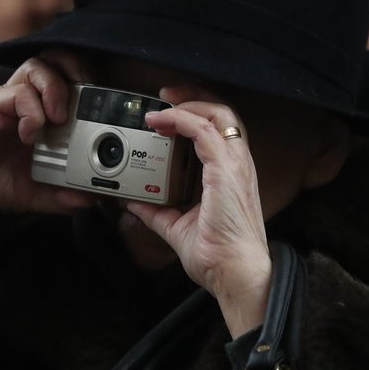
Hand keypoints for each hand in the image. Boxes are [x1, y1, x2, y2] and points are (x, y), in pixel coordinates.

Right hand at [0, 53, 94, 228]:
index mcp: (42, 115)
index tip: (107, 111)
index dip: (91, 88)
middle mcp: (26, 101)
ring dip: (56, 87)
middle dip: (79, 72)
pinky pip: (18, 93)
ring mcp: (8, 100)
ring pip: (38, 66)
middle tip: (90, 100)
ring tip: (61, 117)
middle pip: (58, 61)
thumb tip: (93, 199)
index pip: (72, 83)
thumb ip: (64, 194)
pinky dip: (32, 112)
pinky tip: (30, 135)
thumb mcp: (37, 193)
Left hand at [124, 86, 271, 336]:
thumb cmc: (218, 255)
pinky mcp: (225, 169)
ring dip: (187, 103)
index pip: (218, 130)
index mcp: (230, 174)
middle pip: (222, 112)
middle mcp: (237, 164)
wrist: (234, 273)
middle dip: (192, 97)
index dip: (194, 114)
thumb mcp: (177, 227)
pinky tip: (163, 122)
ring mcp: (234, 164)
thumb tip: (131, 202)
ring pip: (218, 113)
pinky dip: (182, 119)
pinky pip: (204, 130)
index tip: (166, 114)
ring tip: (161, 104)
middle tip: (164, 96)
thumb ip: (156, 212)